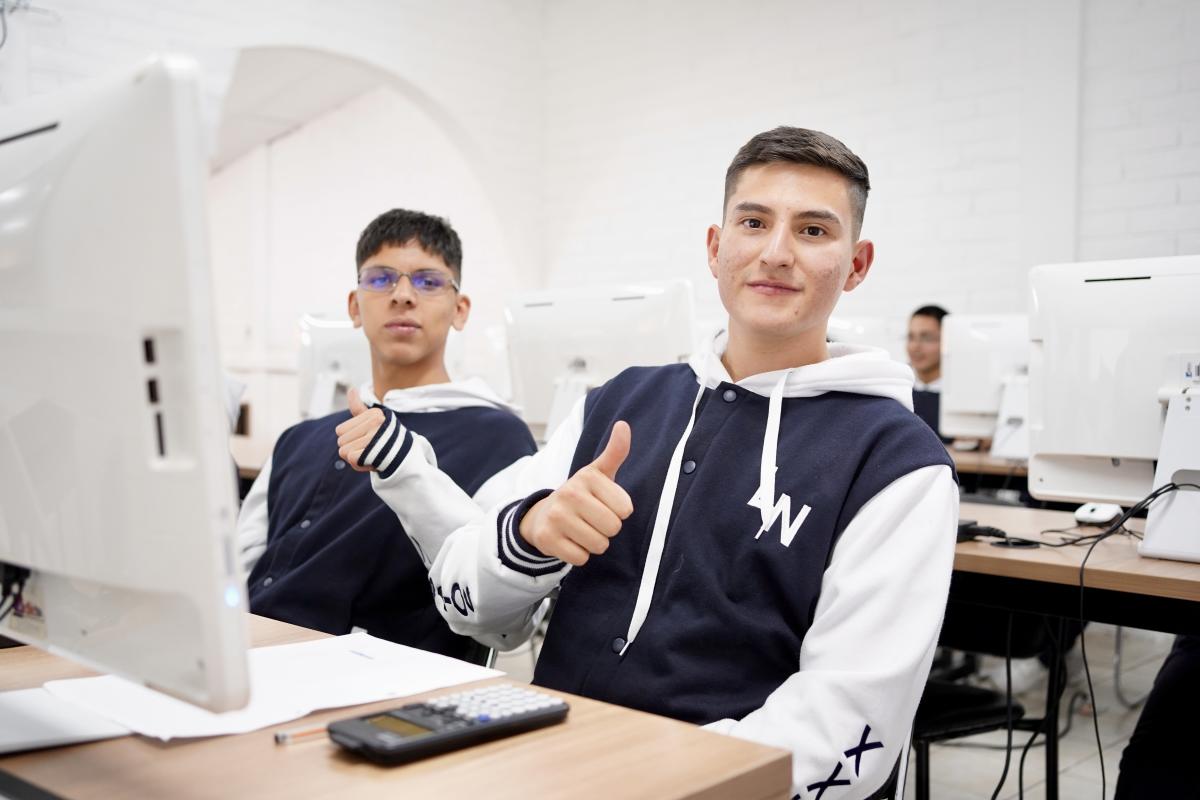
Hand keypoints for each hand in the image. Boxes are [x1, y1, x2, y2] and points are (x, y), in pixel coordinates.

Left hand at [335, 388, 385, 471]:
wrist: (402, 459)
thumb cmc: (383, 440)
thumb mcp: (372, 421)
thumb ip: (358, 407)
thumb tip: (351, 389)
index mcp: (374, 413)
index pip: (340, 430)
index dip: (350, 439)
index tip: (366, 439)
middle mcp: (376, 422)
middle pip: (341, 441)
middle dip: (351, 449)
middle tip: (368, 449)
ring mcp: (375, 436)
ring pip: (344, 451)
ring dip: (355, 458)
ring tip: (370, 455)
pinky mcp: (373, 452)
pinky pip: (351, 458)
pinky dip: (358, 464)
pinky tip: (370, 462)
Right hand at [519, 421, 633, 566]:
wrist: (543, 514)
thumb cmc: (581, 494)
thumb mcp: (598, 473)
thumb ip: (615, 451)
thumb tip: (623, 425)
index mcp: (587, 477)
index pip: (625, 509)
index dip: (618, 511)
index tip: (603, 504)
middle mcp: (569, 493)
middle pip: (613, 528)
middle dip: (606, 529)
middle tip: (591, 519)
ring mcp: (556, 516)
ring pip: (599, 545)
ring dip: (594, 543)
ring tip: (581, 529)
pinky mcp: (547, 539)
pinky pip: (581, 558)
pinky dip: (579, 554)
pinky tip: (569, 541)